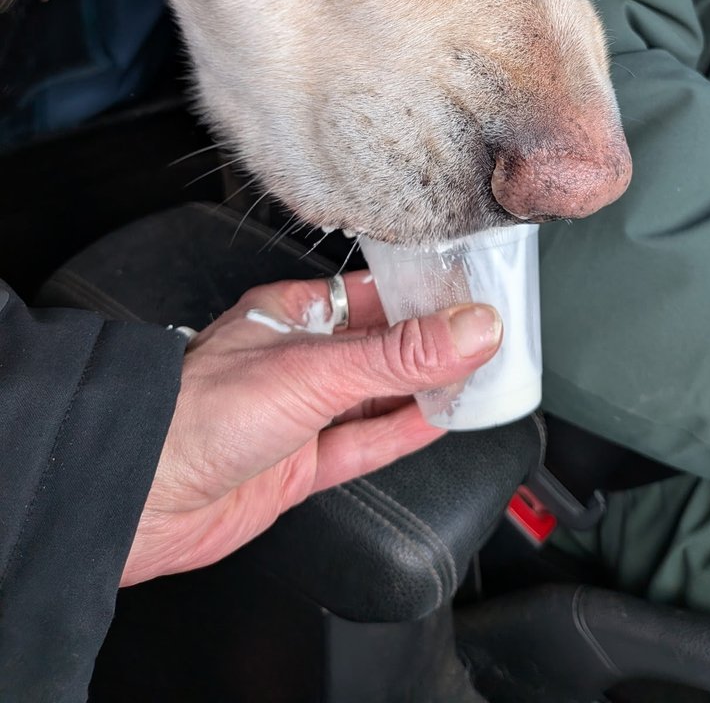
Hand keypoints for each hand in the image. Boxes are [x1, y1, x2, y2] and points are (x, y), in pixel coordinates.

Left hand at [121, 272, 501, 585]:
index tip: (472, 293)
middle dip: (433, 343)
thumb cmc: (197, 412)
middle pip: (381, 347)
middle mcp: (297, 361)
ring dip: (426, 388)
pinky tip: (439, 419)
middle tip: (490, 336)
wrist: (140, 495)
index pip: (372, 295)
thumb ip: (398, 355)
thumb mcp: (315, 371)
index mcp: (291, 315)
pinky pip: (365, 444)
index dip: (423, 294)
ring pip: (378, 395)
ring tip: (480, 374)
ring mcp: (299, 415)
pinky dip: (404, 432)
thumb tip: (471, 329)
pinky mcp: (300, 465)